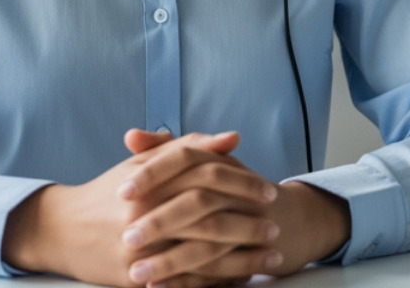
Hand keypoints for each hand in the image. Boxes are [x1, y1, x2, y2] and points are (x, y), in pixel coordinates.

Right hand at [2, 129, 272, 287]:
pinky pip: (184, 282)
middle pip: (209, 215)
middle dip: (248, 223)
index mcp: (151, 179)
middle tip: (276, 227)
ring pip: (202, 253)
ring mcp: (140, 247)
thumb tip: (232, 139)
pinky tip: (241, 280)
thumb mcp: (144, 164)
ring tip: (271, 257)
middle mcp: (145, 212)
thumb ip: (188, 147)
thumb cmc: (109, 192)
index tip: (269, 190)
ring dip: (241, 257)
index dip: (243, 182)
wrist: (61, 230)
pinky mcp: (135, 277)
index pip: (208, 175)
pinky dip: (216, 282)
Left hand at [119, 132, 351, 287]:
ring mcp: (246, 224)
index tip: (123, 190)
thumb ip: (164, 151)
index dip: (154, 173)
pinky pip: (217, 271)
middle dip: (161, 221)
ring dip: (170, 259)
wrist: (287, 221)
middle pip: (197, 201)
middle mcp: (234, 191)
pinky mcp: (248, 256)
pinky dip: (187, 281)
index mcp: (218, 163)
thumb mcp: (201, 165)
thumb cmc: (232, 191)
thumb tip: (131, 136)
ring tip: (136, 272)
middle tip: (127, 236)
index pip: (185, 158)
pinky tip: (159, 287)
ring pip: (207, 241)